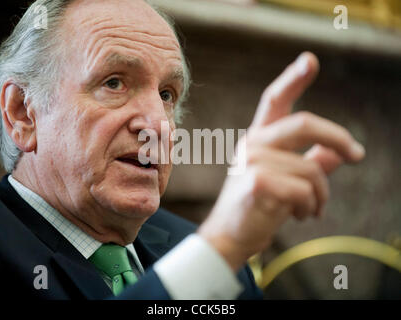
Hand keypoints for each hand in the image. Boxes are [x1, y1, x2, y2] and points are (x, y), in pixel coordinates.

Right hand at [197, 52, 364, 271]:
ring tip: (311, 208)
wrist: (230, 236)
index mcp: (258, 138)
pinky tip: (299, 215)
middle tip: (358, 155)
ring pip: (310, 169)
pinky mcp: (257, 182)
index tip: (310, 60)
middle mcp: (253, 144)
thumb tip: (340, 152)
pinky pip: (304, 190)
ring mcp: (252, 161)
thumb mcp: (286, 179)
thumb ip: (312, 162)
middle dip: (337, 137)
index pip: (275, 100)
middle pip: (304, 123)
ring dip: (321, 194)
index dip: (293, 79)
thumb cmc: (258, 205)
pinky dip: (310, 206)